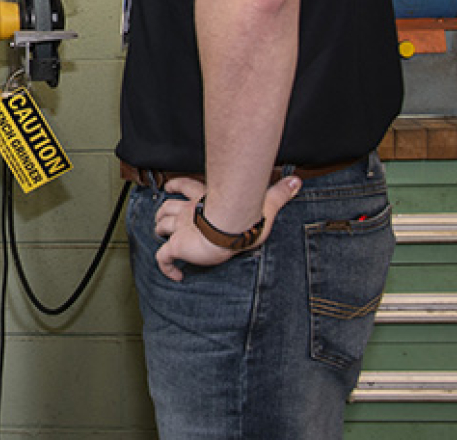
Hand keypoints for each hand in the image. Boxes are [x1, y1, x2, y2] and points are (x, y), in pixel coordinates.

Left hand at [153, 174, 301, 282]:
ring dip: (160, 231)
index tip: (169, 186)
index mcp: (204, 199)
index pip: (185, 186)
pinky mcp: (178, 246)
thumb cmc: (246, 215)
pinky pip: (164, 258)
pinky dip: (166, 266)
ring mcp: (181, 229)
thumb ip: (279, 193)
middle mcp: (189, 212)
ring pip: (161, 227)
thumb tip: (297, 182)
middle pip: (167, 208)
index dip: (175, 185)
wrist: (230, 227)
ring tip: (163, 239)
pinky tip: (174, 274)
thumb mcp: (265, 202)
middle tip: (162, 219)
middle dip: (163, 213)